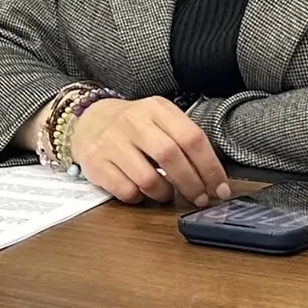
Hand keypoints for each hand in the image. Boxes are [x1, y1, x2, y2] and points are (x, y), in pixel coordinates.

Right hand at [69, 95, 230, 207]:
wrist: (88, 121)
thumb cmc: (134, 127)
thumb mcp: (159, 121)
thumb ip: (184, 142)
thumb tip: (214, 180)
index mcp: (156, 108)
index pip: (191, 137)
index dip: (210, 167)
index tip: (219, 188)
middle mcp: (132, 121)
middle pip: (171, 156)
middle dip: (192, 184)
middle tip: (200, 198)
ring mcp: (111, 140)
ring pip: (148, 179)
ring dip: (164, 194)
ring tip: (166, 193)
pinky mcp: (94, 161)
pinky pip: (126, 190)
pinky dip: (139, 198)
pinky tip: (141, 191)